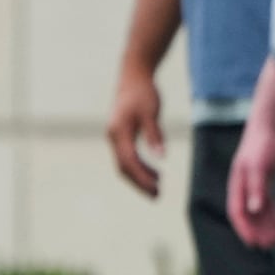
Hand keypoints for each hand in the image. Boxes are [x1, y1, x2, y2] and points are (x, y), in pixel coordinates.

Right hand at [108, 66, 164, 196]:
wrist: (133, 77)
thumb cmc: (144, 93)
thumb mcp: (151, 113)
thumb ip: (154, 134)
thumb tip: (161, 157)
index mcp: (119, 132)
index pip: (129, 162)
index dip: (142, 178)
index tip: (156, 189)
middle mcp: (114, 136)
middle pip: (123, 167)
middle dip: (139, 183)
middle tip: (157, 196)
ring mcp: (116, 136)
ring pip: (124, 163)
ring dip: (140, 177)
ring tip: (158, 187)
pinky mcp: (121, 135)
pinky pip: (128, 156)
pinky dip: (140, 166)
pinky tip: (154, 172)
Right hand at [226, 114, 274, 250]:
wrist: (269, 126)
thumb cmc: (263, 144)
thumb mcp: (261, 167)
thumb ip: (257, 189)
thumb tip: (254, 210)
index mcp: (237, 184)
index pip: (237, 212)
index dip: (244, 228)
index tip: (253, 243)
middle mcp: (243, 187)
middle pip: (248, 215)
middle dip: (256, 231)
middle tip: (269, 245)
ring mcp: (253, 185)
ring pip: (257, 211)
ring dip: (265, 225)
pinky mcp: (264, 181)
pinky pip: (266, 203)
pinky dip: (272, 214)